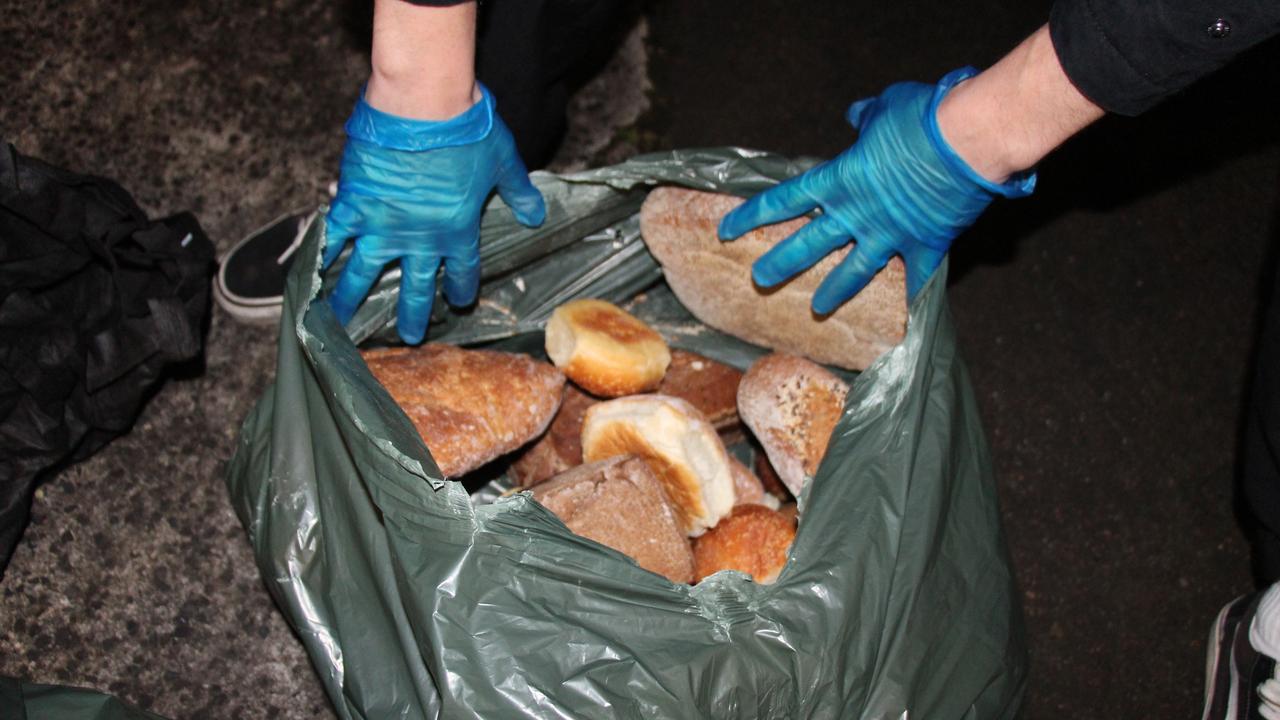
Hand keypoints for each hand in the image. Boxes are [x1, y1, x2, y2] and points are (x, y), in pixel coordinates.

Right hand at [323, 83, 545, 343]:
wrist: (423, 105)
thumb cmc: (467, 130)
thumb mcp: (503, 160)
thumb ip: (518, 191)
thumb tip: (536, 214)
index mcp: (457, 230)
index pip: (461, 271)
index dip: (460, 289)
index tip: (458, 302)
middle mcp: (419, 237)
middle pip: (414, 285)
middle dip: (412, 314)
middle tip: (407, 337)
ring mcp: (382, 224)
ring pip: (365, 273)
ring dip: (352, 300)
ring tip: (341, 324)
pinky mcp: (354, 202)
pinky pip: (333, 236)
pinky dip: (321, 255)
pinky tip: (310, 275)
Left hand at [718, 67, 1034, 312]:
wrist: (966, 139)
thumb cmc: (922, 117)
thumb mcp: (885, 108)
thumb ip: (866, 117)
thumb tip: (855, 115)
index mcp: (840, 179)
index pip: (784, 200)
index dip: (752, 215)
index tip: (727, 231)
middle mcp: (857, 213)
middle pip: (809, 244)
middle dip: (781, 263)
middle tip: (758, 280)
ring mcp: (890, 234)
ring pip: (854, 270)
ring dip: (834, 290)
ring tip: (817, 308)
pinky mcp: (925, 244)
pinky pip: (918, 279)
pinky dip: (915, 298)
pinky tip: (909, 320)